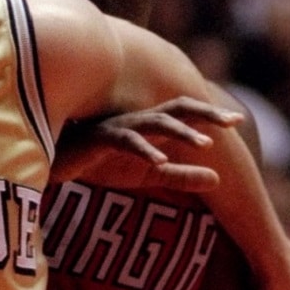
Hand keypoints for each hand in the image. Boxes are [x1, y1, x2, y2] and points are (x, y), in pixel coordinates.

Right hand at [52, 97, 243, 191]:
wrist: (51, 163)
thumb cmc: (98, 164)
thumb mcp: (147, 174)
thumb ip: (181, 176)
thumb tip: (220, 180)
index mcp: (148, 125)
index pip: (184, 114)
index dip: (210, 114)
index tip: (238, 121)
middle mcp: (135, 120)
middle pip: (176, 109)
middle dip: (205, 113)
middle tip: (233, 122)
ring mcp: (116, 127)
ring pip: (154, 122)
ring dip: (182, 132)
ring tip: (207, 144)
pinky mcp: (98, 139)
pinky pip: (124, 140)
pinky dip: (144, 149)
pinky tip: (160, 161)